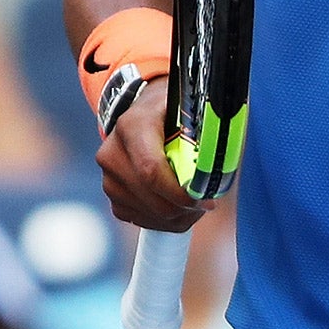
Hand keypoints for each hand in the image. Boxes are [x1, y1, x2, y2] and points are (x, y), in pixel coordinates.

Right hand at [95, 78, 206, 233]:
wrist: (144, 112)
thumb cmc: (173, 110)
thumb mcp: (191, 108)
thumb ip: (206, 133)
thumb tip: (220, 165)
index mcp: (133, 125)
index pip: (152, 170)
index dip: (181, 193)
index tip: (206, 200)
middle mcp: (113, 152)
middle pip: (152, 198)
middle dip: (184, 208)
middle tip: (206, 203)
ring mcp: (108, 176)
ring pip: (147, 213)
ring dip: (177, 216)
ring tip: (194, 200)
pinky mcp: (111, 193)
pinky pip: (140, 219)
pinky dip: (164, 220)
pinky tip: (177, 204)